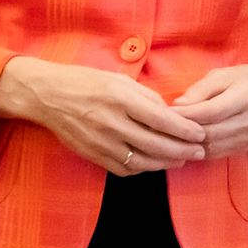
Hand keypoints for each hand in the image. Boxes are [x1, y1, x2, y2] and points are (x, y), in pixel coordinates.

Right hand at [0, 57, 208, 175]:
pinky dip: (142, 169)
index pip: (162, 120)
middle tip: (199, 152)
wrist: (47, 96)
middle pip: (156, 145)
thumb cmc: (85, 82)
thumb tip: (170, 114)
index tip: (200, 134)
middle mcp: (112, 122)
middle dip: (183, 151)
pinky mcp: (93, 155)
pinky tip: (153, 163)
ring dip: (166, 163)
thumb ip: (146, 97)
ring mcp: (101, 142)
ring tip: (180, 159)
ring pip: (142, 162)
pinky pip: (124, 169)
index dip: (185, 130)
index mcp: (120, 98)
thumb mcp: (118, 79)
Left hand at [165, 60, 247, 163]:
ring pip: (211, 147)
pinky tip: (185, 142)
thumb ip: (200, 90)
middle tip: (161, 126)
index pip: (211, 111)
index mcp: (247, 96)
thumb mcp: (222, 75)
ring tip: (170, 135)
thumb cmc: (245, 79)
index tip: (166, 111)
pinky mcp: (244, 147)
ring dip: (188, 144)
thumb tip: (177, 106)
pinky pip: (215, 154)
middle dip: (183, 131)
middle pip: (210, 132)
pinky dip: (198, 149)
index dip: (186, 114)